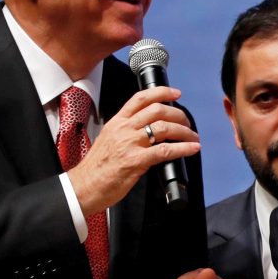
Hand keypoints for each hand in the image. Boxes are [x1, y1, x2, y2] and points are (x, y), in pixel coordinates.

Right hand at [67, 86, 199, 215]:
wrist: (84, 186)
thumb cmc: (97, 167)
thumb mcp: (109, 139)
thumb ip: (126, 131)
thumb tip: (148, 129)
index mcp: (117, 122)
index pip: (140, 98)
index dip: (161, 92)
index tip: (176, 93)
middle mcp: (124, 129)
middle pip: (157, 110)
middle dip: (179, 114)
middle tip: (187, 123)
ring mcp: (130, 144)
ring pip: (164, 127)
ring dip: (184, 131)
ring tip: (193, 137)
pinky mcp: (136, 161)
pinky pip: (165, 151)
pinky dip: (183, 148)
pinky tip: (192, 149)